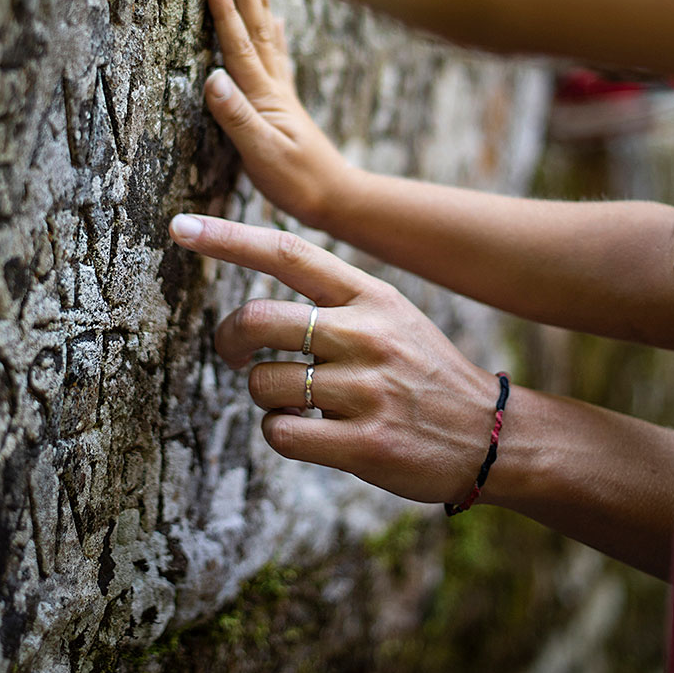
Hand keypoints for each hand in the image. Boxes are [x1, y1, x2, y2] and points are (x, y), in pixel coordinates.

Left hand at [168, 213, 496, 504]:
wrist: (492, 436)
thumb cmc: (425, 374)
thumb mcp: (393, 317)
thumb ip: (336, 302)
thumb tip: (262, 303)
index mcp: (370, 297)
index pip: (289, 253)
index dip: (229, 239)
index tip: (181, 228)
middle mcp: (366, 336)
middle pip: (258, 319)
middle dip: (228, 339)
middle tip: (233, 354)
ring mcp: (366, 390)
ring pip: (264, 383)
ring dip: (265, 396)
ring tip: (297, 402)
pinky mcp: (365, 444)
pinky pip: (282, 433)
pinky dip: (281, 433)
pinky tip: (310, 432)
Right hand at [205, 0, 352, 229]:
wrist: (335, 200)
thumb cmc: (297, 183)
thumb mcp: (261, 154)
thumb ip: (237, 117)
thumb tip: (212, 76)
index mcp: (265, 97)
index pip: (240, 46)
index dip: (226, 12)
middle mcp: (275, 88)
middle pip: (259, 29)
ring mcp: (283, 96)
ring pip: (270, 38)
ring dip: (262, 5)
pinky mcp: (286, 108)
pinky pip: (279, 59)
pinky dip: (277, 36)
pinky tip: (280, 24)